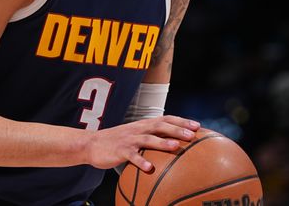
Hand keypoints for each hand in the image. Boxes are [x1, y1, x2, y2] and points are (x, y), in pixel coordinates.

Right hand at [84, 116, 199, 171]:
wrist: (92, 144)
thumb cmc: (118, 142)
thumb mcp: (135, 136)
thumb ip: (151, 139)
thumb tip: (173, 147)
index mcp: (143, 125)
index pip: (166, 119)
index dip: (181, 121)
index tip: (197, 126)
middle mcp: (138, 129)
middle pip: (160, 126)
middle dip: (177, 129)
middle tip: (192, 134)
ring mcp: (129, 139)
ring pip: (148, 139)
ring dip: (162, 142)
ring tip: (175, 146)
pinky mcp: (120, 151)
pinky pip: (132, 157)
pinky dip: (141, 162)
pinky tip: (149, 169)